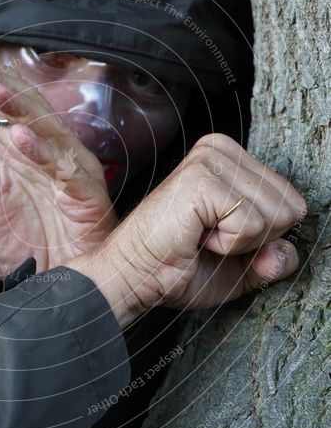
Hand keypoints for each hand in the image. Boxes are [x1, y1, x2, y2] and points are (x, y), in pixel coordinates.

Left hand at [0, 51, 116, 276]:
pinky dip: (43, 152)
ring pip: (46, 128)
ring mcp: (69, 171)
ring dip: (18, 107)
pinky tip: (19, 139)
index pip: (3, 107)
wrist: (58, 290)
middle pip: (24, 106)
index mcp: (21, 154)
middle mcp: (46, 154)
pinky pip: (65, 168)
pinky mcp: (86, 194)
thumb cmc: (26, 253)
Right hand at [67, 134, 306, 326]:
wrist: (134, 277)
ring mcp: (210, 159)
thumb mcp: (241, 268)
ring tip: (202, 236)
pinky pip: (252, 224)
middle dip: (257, 239)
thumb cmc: (177, 268)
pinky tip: (196, 235)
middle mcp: (222, 149)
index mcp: (233, 159)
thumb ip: (273, 259)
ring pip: (276, 215)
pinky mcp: (201, 178)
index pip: (293, 201)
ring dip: (241, 242)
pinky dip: (229, 244)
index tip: (221, 238)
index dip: (265, 237)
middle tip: (211, 239)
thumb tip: (287, 253)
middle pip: (291, 207)